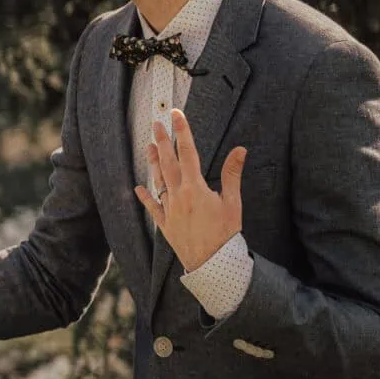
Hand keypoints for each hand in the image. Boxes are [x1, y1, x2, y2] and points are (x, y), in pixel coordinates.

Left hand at [135, 108, 244, 272]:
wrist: (213, 263)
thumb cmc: (226, 233)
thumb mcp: (233, 202)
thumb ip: (232, 174)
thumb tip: (239, 150)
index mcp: (195, 188)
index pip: (188, 152)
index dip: (182, 131)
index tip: (176, 115)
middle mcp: (178, 196)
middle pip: (168, 162)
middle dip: (163, 141)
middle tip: (156, 124)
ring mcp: (169, 210)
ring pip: (158, 181)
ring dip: (153, 162)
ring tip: (149, 146)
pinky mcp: (165, 224)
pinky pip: (153, 207)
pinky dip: (145, 197)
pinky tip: (139, 188)